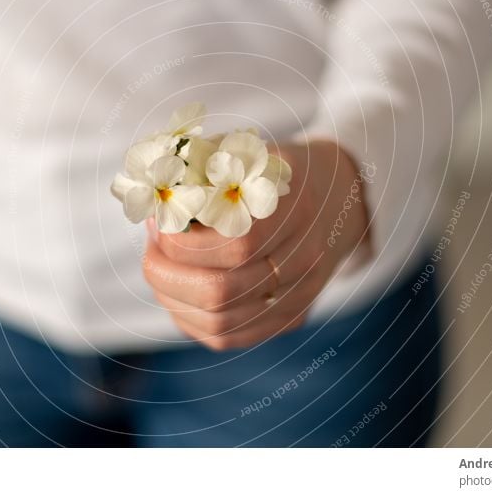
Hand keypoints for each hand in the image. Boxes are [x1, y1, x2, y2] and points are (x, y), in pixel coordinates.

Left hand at [144, 140, 370, 350]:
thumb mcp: (250, 153)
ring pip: (221, 323)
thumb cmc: (282, 170)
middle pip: (223, 293)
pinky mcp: (291, 319)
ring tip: (160, 268)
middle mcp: (305, 260)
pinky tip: (177, 293)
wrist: (341, 196)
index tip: (158, 221)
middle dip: (169, 274)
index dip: (182, 241)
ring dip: (173, 298)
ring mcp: (300, 296)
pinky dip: (190, 319)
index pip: (235, 246)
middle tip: (151, 250)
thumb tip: (150, 192)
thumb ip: (203, 166)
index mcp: (298, 210)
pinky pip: (229, 337)